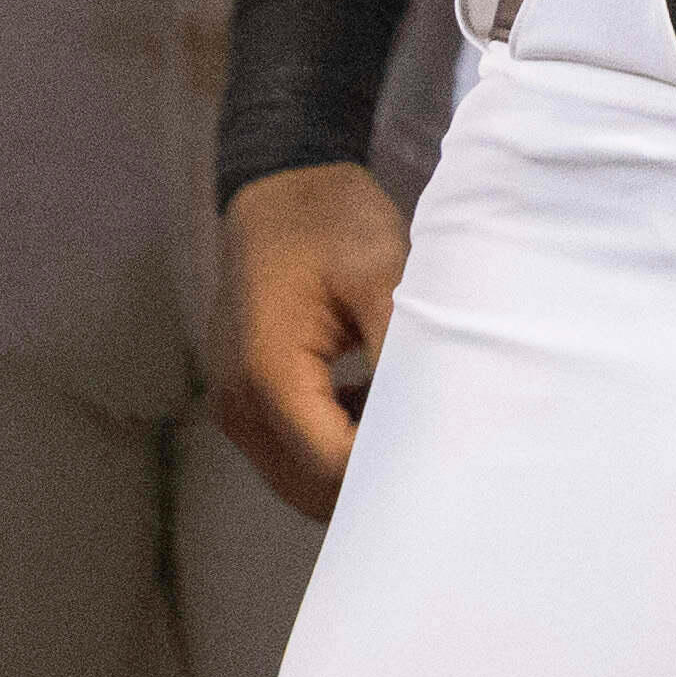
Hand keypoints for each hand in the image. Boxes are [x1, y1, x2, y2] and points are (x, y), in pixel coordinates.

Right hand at [210, 157, 409, 519]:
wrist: (281, 186)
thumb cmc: (332, 221)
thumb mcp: (380, 274)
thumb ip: (398, 352)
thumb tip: (426, 423)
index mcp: (268, 372)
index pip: (331, 466)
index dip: (387, 470)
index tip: (442, 453)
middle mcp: (239, 402)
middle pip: (310, 490)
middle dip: (369, 481)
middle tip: (431, 450)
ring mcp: (233, 406)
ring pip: (298, 480)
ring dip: (349, 469)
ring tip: (403, 423)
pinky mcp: (241, 400)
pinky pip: (287, 454)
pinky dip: (329, 449)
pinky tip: (369, 406)